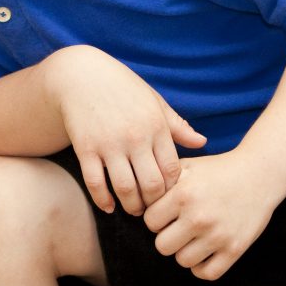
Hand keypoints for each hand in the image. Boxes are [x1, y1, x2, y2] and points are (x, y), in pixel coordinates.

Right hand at [53, 48, 206, 216]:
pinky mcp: (86, 147)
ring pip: (125, 188)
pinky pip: (95, 183)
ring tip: (133, 209)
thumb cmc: (123, 88)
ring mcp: (109, 143)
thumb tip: (203, 143)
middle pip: (151, 184)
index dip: (172, 189)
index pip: (172, 170)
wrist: (82, 75)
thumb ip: (177, 126)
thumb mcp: (154, 102)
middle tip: (152, 210)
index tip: (169, 196)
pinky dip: (103, 200)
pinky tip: (109, 206)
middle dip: (154, 204)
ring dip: (131, 206)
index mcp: (156, 125)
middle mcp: (135, 136)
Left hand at [143, 152, 278, 279]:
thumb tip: (139, 199)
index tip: (167, 213)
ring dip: (185, 251)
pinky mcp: (234, 249)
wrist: (259, 174)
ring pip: (182, 261)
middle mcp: (198, 217)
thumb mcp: (188, 166)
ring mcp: (217, 236)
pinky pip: (207, 273)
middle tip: (178, 228)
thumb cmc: (219, 170)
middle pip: (162, 246)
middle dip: (168, 237)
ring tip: (193, 237)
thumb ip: (163, 182)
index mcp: (183, 194)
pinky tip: (204, 252)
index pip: (150, 222)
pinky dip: (202, 267)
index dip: (156, 218)